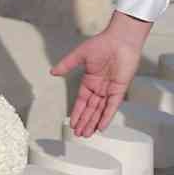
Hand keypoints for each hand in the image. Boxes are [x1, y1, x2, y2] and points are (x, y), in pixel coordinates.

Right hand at [51, 11, 149, 135]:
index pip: (82, 101)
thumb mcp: (80, 55)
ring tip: (87, 135)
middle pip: (90, 109)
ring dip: (94, 122)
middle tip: (79, 135)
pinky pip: (112, 106)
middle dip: (84, 122)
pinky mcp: (120, 89)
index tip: (72, 123)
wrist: (121, 39)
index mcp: (90, 80)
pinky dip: (107, 116)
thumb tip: (53, 72)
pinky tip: (101, 127)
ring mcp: (110, 89)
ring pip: (100, 110)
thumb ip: (67, 64)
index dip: (77, 112)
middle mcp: (100, 87)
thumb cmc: (102, 43)